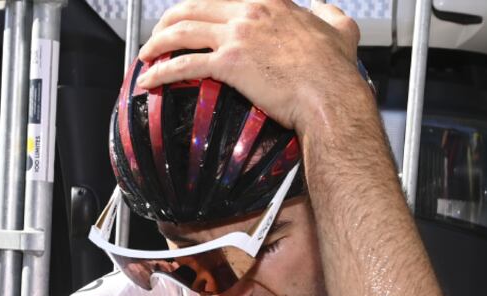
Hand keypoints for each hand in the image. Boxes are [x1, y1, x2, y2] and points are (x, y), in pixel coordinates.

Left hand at [136, 0, 364, 134]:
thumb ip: (329, 13)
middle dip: (167, 20)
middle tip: (156, 35)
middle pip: (192, 7)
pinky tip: (149, 80)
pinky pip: (184, 64)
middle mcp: (249, 12)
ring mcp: (237, 36)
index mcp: (270, 2)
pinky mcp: (229, 64)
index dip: (198, 5)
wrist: (330, 95)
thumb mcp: (340, 29)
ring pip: (182, 30)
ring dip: (157, 42)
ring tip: (145, 55)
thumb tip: (323, 6)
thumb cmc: (335, 70)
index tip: (188, 16)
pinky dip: (160, 72)